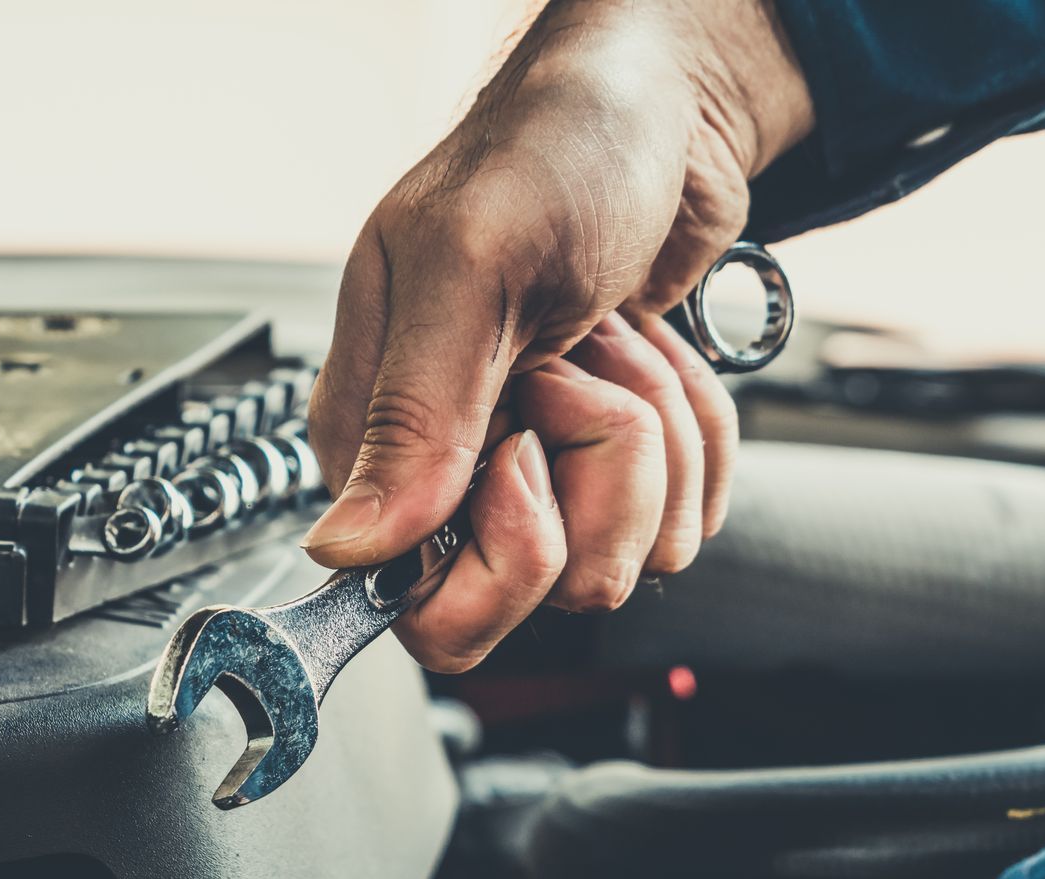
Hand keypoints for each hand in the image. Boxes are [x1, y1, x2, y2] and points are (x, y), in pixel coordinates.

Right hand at [304, 0, 813, 671]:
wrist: (659, 110)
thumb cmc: (556, 150)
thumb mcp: (473, 267)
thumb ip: (413, 417)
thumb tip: (347, 548)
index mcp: (374, 434)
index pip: (426, 603)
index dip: (505, 545)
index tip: (526, 445)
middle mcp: (447, 470)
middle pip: (542, 590)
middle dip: (605, 483)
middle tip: (582, 370)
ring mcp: (534, 472)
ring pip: (624, 556)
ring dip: (660, 438)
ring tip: (616, 335)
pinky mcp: (606, 466)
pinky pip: (677, 519)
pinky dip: (697, 435)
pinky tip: (655, 354)